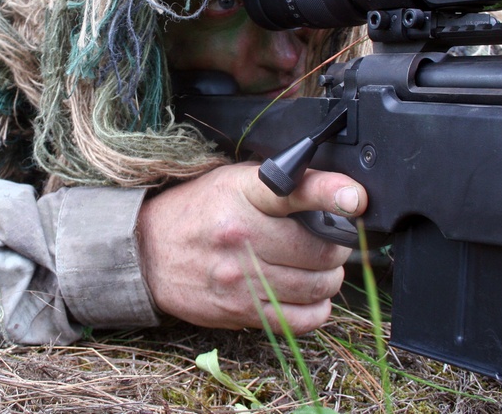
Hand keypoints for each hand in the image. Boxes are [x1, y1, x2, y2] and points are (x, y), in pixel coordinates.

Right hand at [136, 162, 365, 333]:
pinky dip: (318, 309)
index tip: (356, 200)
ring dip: (329, 277)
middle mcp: (242, 236)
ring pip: (318, 286)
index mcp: (242, 195)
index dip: (332, 193)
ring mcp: (241, 278)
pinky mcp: (240, 312)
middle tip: (332, 241)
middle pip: (321, 249)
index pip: (295, 191)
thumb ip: (280, 184)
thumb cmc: (196, 212)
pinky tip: (310, 296)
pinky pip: (302, 319)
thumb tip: (334, 192)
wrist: (146, 252)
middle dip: (337, 246)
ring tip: (319, 268)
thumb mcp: (232, 181)